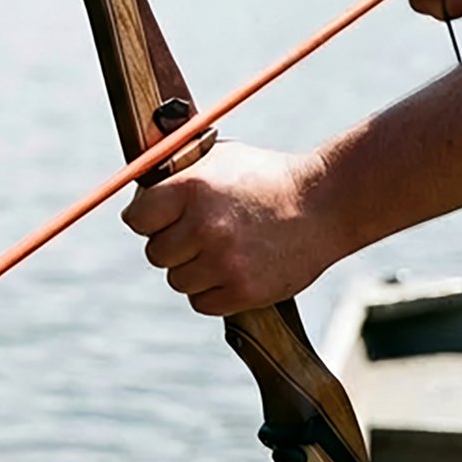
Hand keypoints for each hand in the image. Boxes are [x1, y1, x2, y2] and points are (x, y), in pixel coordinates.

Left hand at [121, 142, 336, 316]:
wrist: (326, 202)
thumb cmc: (265, 178)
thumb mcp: (220, 159)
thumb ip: (175, 176)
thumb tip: (134, 198)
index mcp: (192, 189)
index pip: (137, 219)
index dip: (147, 219)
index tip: (159, 219)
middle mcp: (205, 226)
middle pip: (155, 253)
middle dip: (173, 245)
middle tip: (201, 234)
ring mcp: (225, 261)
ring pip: (177, 280)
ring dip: (194, 269)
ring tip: (224, 249)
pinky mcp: (243, 291)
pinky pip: (201, 302)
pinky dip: (213, 291)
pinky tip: (235, 268)